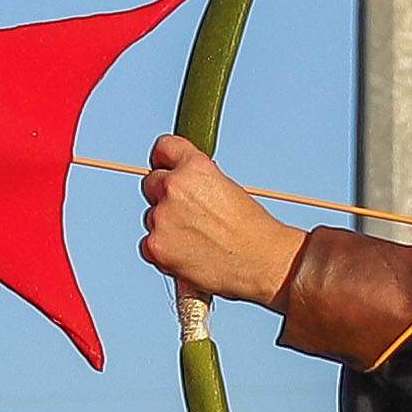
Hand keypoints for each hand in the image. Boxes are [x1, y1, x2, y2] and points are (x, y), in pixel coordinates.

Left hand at [137, 135, 314, 308]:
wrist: (263, 263)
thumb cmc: (254, 232)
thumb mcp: (227, 189)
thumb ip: (198, 182)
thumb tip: (181, 188)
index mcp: (195, 166)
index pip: (164, 148)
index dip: (164, 160)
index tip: (163, 166)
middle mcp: (174, 186)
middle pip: (151, 184)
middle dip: (164, 198)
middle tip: (188, 217)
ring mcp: (162, 216)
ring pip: (151, 217)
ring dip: (166, 228)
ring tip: (198, 242)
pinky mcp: (156, 246)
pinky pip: (148, 246)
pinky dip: (164, 252)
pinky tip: (189, 256)